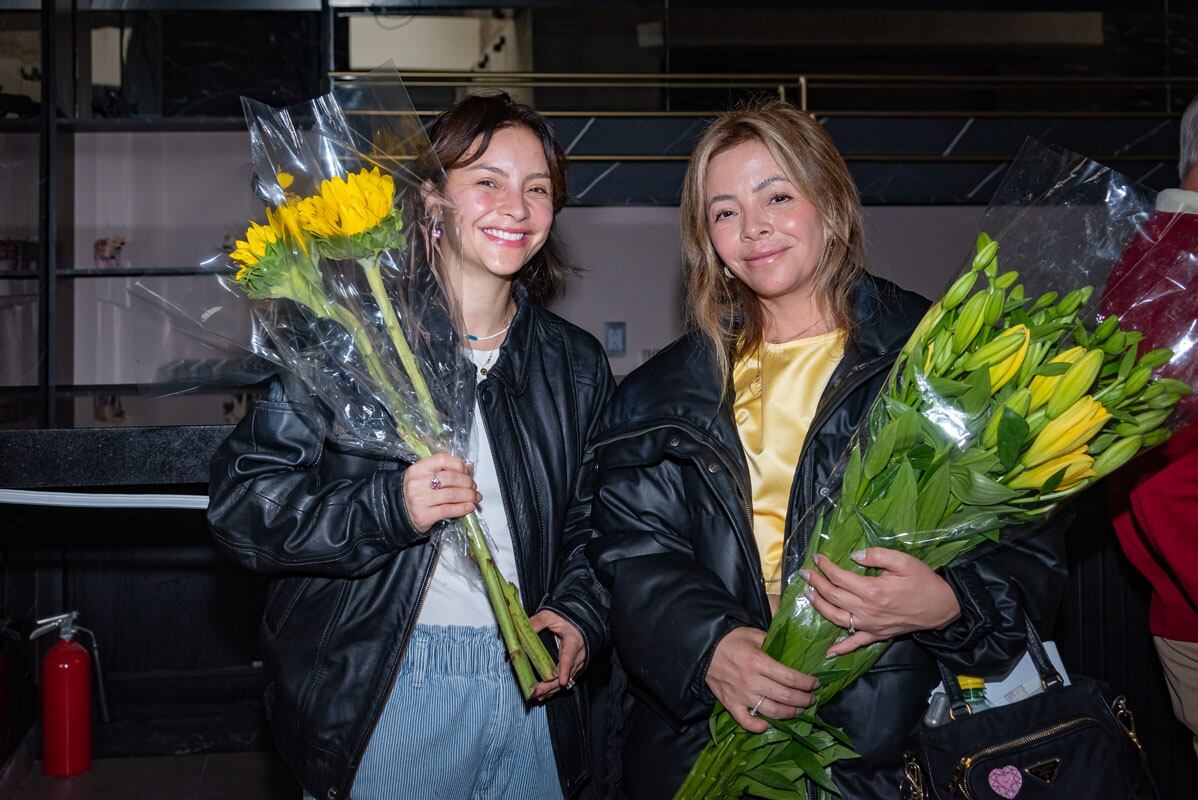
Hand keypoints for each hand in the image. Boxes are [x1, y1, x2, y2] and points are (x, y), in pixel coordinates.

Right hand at [402, 453, 478, 532]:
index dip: (458, 464)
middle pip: (450, 478)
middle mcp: (417, 483)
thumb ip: (445, 470)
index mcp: (418, 469)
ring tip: (475, 498)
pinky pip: (448, 510)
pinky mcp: (423, 515)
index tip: (466, 471)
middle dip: (467, 482)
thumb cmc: (416, 493)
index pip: (442, 459)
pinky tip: (469, 507)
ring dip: (468, 496)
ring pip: (451, 495)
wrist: (397, 513)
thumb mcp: (425, 477)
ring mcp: (419, 499)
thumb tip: (469, 467)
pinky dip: (462, 508)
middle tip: (473, 487)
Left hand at [528, 609, 585, 700]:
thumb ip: (538, 622)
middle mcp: (578, 655)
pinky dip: (555, 688)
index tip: (561, 680)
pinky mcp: (575, 668)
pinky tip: (544, 694)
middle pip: (566, 674)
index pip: (569, 656)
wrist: (581, 622)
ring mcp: (577, 663)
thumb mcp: (552, 616)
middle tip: (537, 691)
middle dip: (552, 685)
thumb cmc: (567, 618)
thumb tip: (521, 629)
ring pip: (567, 681)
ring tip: (537, 695)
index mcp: (573, 641)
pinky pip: (567, 681)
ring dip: (552, 689)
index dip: (565, 669)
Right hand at [704, 626, 818, 733]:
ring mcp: (741, 695)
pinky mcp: (730, 704)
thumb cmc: (730, 639)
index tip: (815, 684)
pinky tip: (768, 725)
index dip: (806, 683)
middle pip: (785, 696)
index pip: (790, 677)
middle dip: (803, 699)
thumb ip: (773, 642)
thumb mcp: (753, 634)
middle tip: (811, 698)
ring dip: (789, 713)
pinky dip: (758, 726)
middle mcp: (751, 681)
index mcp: (758, 661)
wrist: (703, 648)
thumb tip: (792, 650)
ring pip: (771, 711)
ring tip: (798, 710)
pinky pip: (745, 721)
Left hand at [803, 548, 960, 657]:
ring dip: (820, 607)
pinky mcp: (877, 635)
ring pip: (837, 618)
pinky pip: (855, 644)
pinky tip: (828, 652)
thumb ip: (877, 556)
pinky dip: (841, 648)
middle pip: (834, 596)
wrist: (942, 607)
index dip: (826, 567)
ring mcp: (871, 626)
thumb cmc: (923, 582)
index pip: (840, 578)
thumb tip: (854, 556)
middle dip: (817, 583)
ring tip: (809, 595)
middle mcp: (868, 610)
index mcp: (873, 590)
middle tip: (805, 573)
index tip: (817, 558)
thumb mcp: (904, 561)